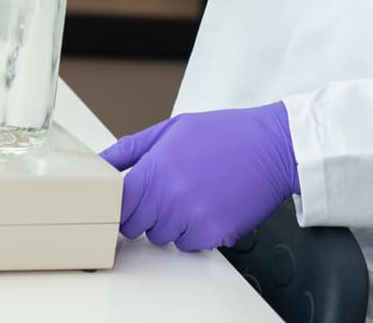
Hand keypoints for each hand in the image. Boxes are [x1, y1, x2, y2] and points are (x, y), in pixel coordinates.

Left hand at [99, 103, 299, 249]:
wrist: (272, 146)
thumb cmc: (224, 133)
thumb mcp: (173, 128)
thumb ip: (131, 148)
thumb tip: (100, 162)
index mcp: (157, 168)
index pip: (118, 205)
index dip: (123, 202)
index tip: (131, 196)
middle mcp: (171, 197)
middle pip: (135, 226)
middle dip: (146, 211)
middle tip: (168, 190)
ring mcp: (192, 218)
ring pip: (160, 237)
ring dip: (170, 222)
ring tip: (193, 193)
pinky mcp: (213, 234)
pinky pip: (188, 244)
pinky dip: (195, 230)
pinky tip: (210, 204)